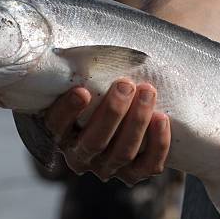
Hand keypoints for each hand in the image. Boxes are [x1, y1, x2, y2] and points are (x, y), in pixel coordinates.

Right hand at [44, 79, 170, 185]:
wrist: (128, 118)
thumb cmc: (102, 93)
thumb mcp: (88, 84)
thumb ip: (84, 72)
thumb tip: (85, 43)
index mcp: (62, 135)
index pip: (57, 127)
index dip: (68, 111)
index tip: (81, 91)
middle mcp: (82, 156)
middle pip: (94, 142)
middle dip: (112, 112)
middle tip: (125, 85)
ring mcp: (109, 168)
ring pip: (123, 153)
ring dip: (137, 121)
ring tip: (148, 92)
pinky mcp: (135, 174)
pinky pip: (148, 165)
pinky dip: (158, 143)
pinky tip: (162, 118)